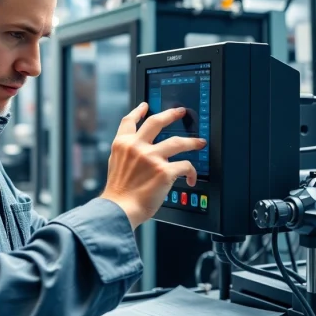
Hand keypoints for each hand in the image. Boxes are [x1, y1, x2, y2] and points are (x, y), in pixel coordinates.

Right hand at [101, 103, 206, 229]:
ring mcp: (151, 158)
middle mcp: (136, 147)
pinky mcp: (164, 171)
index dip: (138, 111)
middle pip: (157, 122)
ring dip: (192, 142)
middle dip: (171, 114)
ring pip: (178, 142)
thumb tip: (138, 152)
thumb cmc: (118, 194)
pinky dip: (191, 172)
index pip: (129, 122)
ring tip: (199, 143)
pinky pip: (185, 166)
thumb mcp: (115, 166)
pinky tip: (191, 178)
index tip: (145, 106)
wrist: (119, 210)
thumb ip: (126, 155)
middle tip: (180, 112)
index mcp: (122, 145)